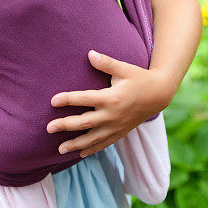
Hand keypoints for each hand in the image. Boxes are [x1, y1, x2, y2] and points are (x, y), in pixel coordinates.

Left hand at [46, 50, 174, 157]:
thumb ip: (106, 62)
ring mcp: (116, 126)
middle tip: (48, 128)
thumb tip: (89, 53)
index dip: (68, 99)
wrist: (159, 95)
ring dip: (75, 143)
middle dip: (65, 125)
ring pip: (92, 138)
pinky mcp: (120, 132)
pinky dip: (92, 149)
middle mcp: (112, 115)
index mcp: (111, 98)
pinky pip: (104, 143)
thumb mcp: (124, 68)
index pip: (85, 99)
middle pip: (84, 122)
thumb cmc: (139, 78)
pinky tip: (80, 153)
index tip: (53, 101)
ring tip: (59, 149)